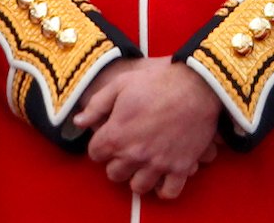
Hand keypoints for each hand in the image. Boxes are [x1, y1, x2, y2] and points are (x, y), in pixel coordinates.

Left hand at [72, 56, 220, 199]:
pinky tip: (160, 176)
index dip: (99, 144)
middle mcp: (134, 154)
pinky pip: (168, 192)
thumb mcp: (119, 85)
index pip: (95, 154)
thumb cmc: (155, 82)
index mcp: (116, 135)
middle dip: (116, 162)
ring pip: (138, 187)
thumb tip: (78, 121)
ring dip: (136, 176)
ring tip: (141, 163)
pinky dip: (163, 188)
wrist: (194, 86)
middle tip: (124, 149)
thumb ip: (96, 105)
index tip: (107, 137)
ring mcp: (158, 164)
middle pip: (114, 174)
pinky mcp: (180, 167)